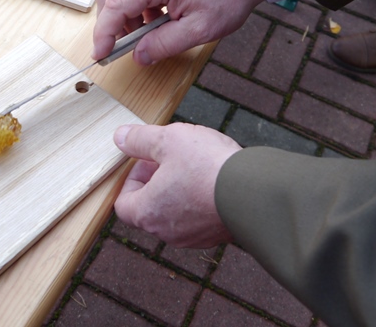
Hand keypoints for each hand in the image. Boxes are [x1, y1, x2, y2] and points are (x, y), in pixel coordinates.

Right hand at [93, 0, 264, 64]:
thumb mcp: (199, 29)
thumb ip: (165, 44)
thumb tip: (139, 56)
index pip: (115, 5)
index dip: (104, 32)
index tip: (101, 55)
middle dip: (109, 26)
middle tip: (119, 50)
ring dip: (124, 22)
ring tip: (146, 40)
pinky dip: (137, 16)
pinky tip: (156, 28)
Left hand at [113, 122, 241, 247]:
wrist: (255, 191)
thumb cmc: (207, 166)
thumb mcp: (168, 140)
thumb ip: (140, 139)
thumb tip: (120, 137)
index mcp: (148, 213)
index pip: (123, 204)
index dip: (130, 179)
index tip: (146, 160)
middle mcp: (168, 232)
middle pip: (150, 207)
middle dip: (156, 180)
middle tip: (170, 157)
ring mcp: (194, 237)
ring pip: (175, 212)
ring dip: (178, 189)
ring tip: (194, 164)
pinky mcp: (217, 235)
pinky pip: (199, 217)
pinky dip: (200, 199)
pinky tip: (214, 177)